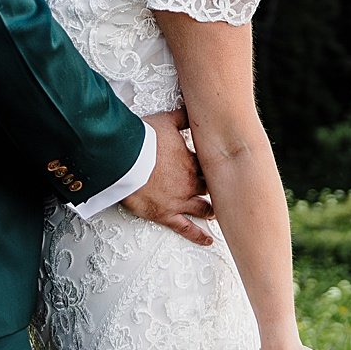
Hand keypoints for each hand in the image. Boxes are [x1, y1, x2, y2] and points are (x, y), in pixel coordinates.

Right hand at [121, 112, 213, 246]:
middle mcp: (190, 182)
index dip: (217, 169)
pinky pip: (185, 228)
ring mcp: (179, 200)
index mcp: (191, 161)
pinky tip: (208, 240)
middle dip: (218, 190)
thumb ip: (182, 118)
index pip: (211, 167)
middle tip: (227, 192)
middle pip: (211, 189)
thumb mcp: (165, 121)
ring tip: (218, 213)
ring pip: (203, 209)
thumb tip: (192, 109)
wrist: (124, 159)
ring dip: (212, 211)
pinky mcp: (165, 214)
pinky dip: (198, 235)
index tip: (223, 169)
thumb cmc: (141, 140)